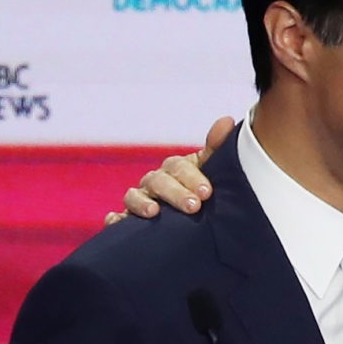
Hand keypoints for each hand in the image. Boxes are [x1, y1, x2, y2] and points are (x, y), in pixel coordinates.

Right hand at [104, 117, 233, 224]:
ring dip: (141, 202)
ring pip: (134, 196)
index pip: (178, 167)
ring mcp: (140, 200)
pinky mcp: (129, 221)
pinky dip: (114, 219)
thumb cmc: (202, 190)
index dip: (192, 177)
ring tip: (154, 212)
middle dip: (175, 193)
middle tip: (193, 206)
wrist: (197, 218)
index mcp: (174, 169)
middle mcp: (155, 182)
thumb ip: (217, 148)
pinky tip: (115, 222)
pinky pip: (116, 219)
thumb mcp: (211, 169)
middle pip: (158, 182)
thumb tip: (228, 121)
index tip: (207, 192)